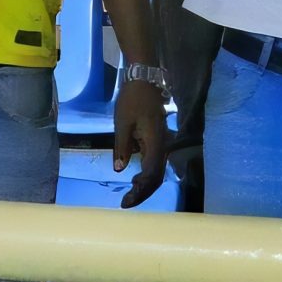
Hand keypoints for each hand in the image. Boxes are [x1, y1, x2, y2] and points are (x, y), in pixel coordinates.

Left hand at [112, 77, 168, 206]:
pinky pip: (155, 162)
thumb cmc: (132, 100)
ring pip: (157, 171)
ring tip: (130, 192)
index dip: (140, 191)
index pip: (151, 175)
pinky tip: (135, 178)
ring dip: (145, 185)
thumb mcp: (122, 123)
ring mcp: (162, 143)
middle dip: (143, 192)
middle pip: (157, 177)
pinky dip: (146, 174)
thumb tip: (119, 170)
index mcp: (155, 143)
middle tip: (127, 202)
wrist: (144, 79)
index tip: (125, 202)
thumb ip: (121, 147)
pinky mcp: (158, 140)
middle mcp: (163, 146)